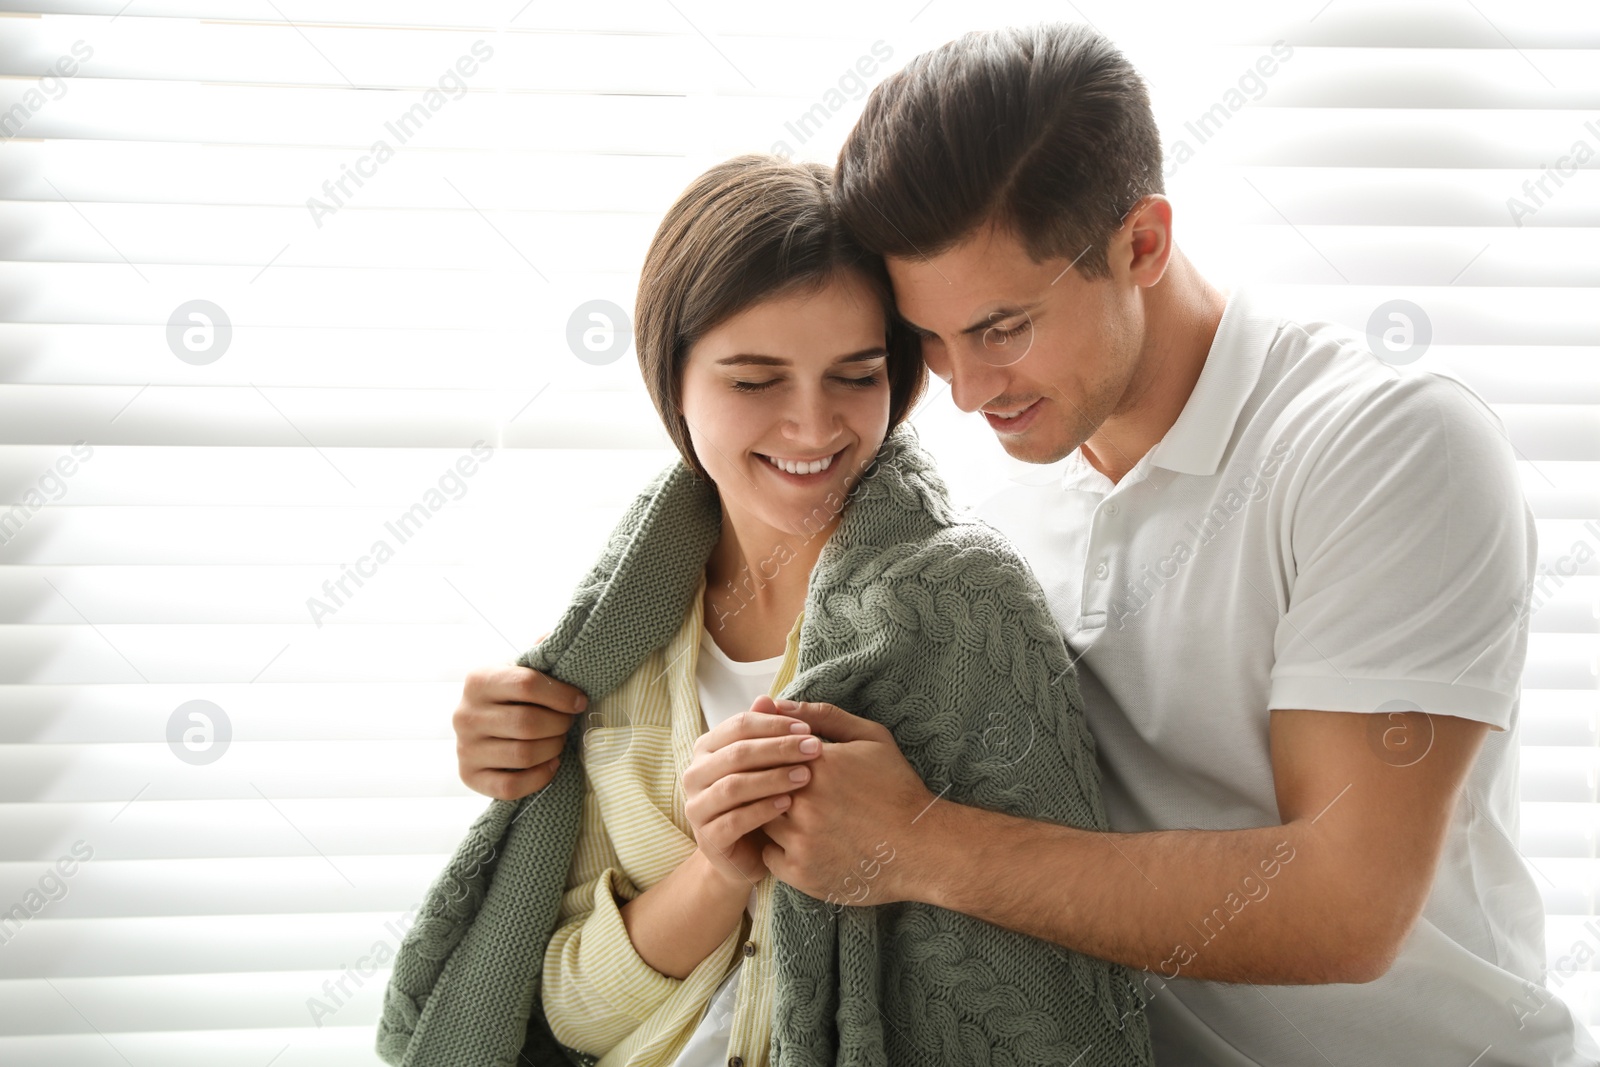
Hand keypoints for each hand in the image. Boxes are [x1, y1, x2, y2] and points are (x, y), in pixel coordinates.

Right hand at [452, 650, 588, 799]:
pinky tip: (551, 764)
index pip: (527, 684)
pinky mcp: (469, 777)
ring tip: (560, 741)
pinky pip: (510, 786)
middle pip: (527, 723)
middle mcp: (465, 714)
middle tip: (569, 723)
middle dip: (559, 724)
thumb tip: (556, 635)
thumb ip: (541, 654)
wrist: (485, 727)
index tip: (579, 701)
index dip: (561, 694)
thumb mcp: (522, 669)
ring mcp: (464, 748)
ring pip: (522, 755)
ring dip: (553, 749)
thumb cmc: (513, 695)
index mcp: (478, 679)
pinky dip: (538, 777)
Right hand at [683, 695, 822, 888]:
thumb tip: (766, 699)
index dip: (774, 725)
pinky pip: (735, 820)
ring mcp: (697, 808)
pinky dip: (763, 809)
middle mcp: (695, 775)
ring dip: (773, 778)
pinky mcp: (707, 839)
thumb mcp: (765, 764)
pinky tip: (788, 804)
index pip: (738, 725)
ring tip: (805, 776)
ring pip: (734, 786)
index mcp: (707, 749)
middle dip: (779, 748)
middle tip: (814, 749)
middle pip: (737, 753)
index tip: (808, 729)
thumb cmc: (760, 800)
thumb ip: (764, 733)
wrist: (748, 854)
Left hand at [760, 699, 935, 904]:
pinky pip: (768, 855)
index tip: (789, 767)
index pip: (766, 751)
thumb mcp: (870, 739)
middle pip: (759, 786)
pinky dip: (781, 849)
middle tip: (797, 794)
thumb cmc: (897, 789)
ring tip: (802, 817)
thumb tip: (776, 704)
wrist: (922, 848)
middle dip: (771, 787)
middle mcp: (803, 801)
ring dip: (772, 817)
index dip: (773, 758)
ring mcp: (800, 839)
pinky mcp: (801, 871)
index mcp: (817, 763)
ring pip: (761, 820)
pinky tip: (806, 842)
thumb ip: (822, 716)